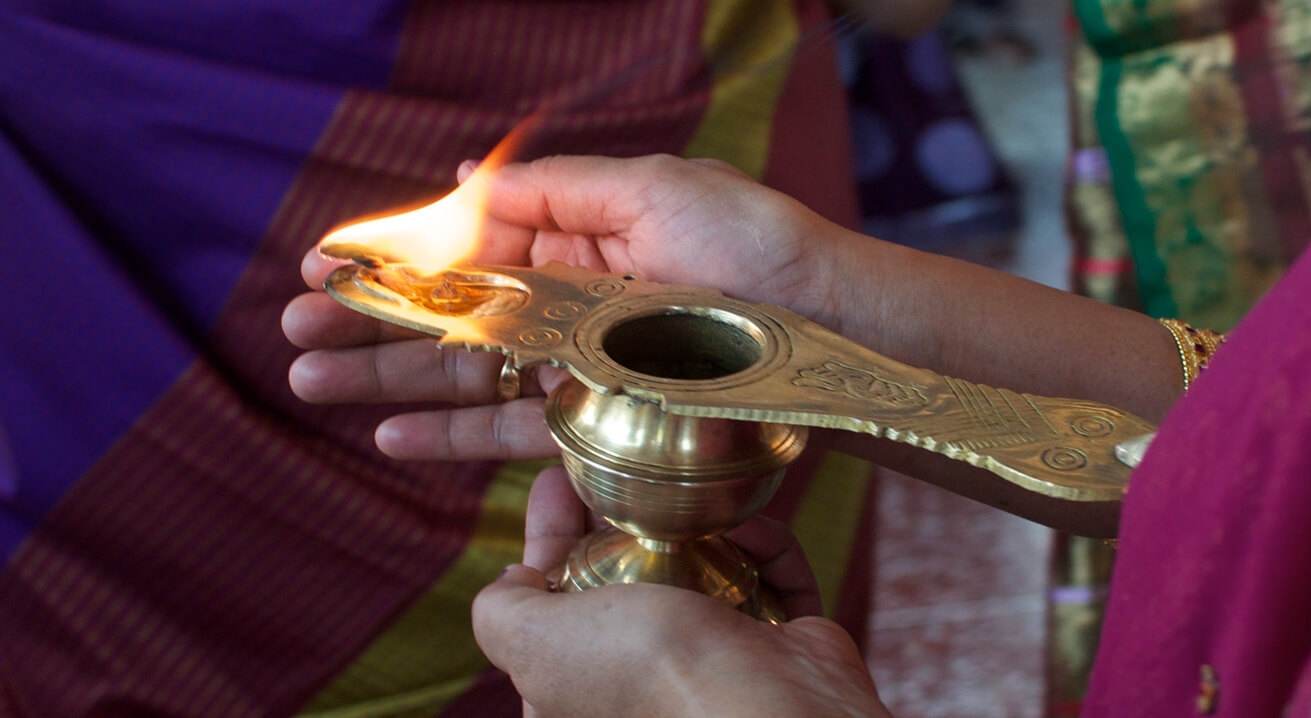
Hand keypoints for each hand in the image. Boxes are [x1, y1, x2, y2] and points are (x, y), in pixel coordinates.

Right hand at [281, 155, 853, 461]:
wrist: (832, 327)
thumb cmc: (754, 246)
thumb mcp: (654, 188)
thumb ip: (551, 190)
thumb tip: (458, 183)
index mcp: (578, 237)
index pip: (466, 250)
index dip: (393, 261)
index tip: (320, 267)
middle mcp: (572, 303)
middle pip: (452, 318)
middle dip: (371, 325)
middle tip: (294, 333)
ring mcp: (582, 365)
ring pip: (468, 378)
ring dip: (388, 383)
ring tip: (310, 383)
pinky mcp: (602, 420)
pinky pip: (516, 430)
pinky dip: (452, 436)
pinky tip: (390, 438)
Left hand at [474, 467, 890, 717]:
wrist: (770, 706)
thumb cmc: (649, 674)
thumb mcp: (534, 641)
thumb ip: (501, 611)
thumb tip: (512, 579)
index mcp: (583, 692)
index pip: (552, 611)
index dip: (548, 543)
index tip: (559, 485)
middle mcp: (650, 681)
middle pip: (630, 581)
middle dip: (628, 521)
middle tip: (625, 466)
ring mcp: (719, 665)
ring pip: (708, 577)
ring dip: (706, 528)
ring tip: (698, 487)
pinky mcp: (782, 646)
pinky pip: (774, 582)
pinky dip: (766, 548)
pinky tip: (749, 520)